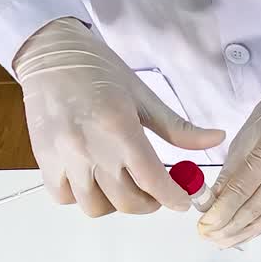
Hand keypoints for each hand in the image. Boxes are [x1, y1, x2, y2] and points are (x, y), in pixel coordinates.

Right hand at [13, 18, 224, 216]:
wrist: (51, 54)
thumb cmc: (99, 70)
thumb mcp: (144, 96)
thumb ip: (178, 128)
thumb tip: (216, 139)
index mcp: (120, 128)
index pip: (153, 180)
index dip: (173, 198)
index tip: (182, 201)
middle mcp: (91, 148)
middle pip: (127, 202)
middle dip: (149, 203)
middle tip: (155, 191)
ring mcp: (64, 157)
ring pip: (95, 207)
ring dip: (115, 203)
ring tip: (123, 185)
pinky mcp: (44, 160)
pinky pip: (65, 198)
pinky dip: (82, 197)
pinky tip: (93, 180)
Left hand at [199, 88, 260, 247]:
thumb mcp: (240, 145)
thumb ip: (227, 178)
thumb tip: (209, 208)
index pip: (242, 191)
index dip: (221, 212)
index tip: (204, 226)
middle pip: (256, 209)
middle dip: (229, 228)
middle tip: (209, 237)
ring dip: (243, 234)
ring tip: (222, 242)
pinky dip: (260, 225)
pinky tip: (243, 233)